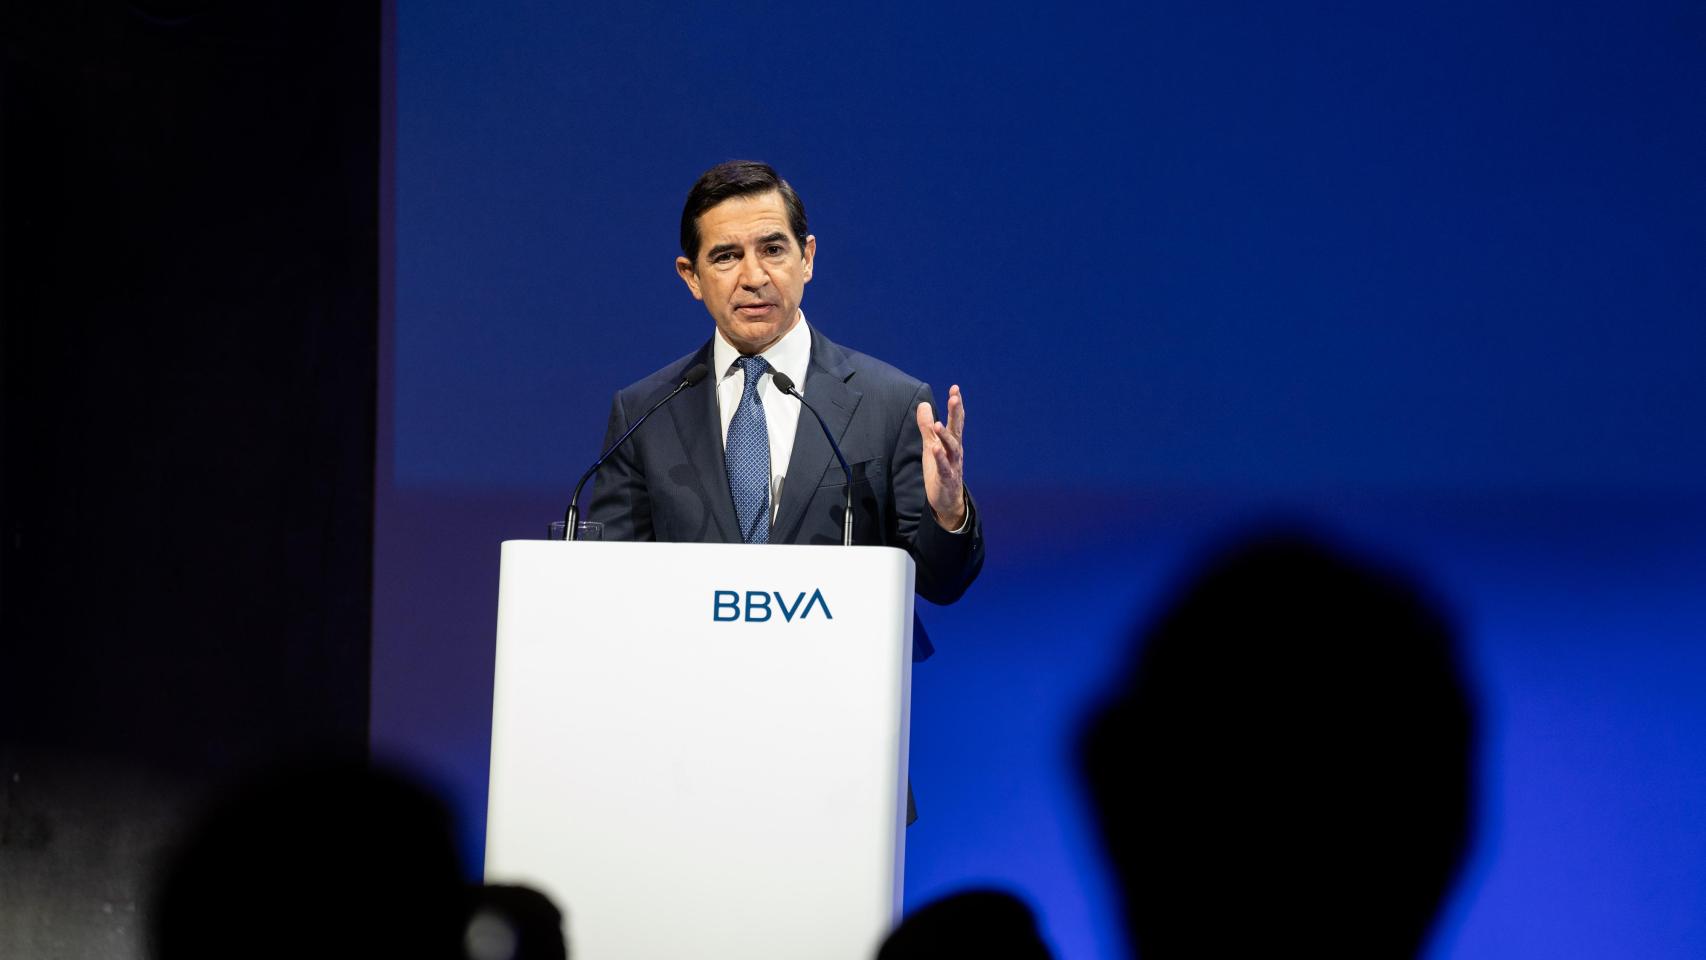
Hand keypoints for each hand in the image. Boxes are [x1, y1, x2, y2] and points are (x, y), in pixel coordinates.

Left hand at [915, 384, 966, 529]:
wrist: (947, 498)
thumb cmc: (939, 469)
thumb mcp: (930, 445)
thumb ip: (926, 426)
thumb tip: (923, 404)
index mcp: (952, 441)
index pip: (956, 420)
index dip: (956, 404)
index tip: (955, 388)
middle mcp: (955, 450)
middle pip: (957, 429)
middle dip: (956, 413)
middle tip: (955, 397)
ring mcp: (953, 464)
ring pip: (951, 447)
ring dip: (945, 435)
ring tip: (938, 424)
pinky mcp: (947, 477)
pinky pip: (944, 467)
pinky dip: (941, 458)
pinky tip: (935, 449)